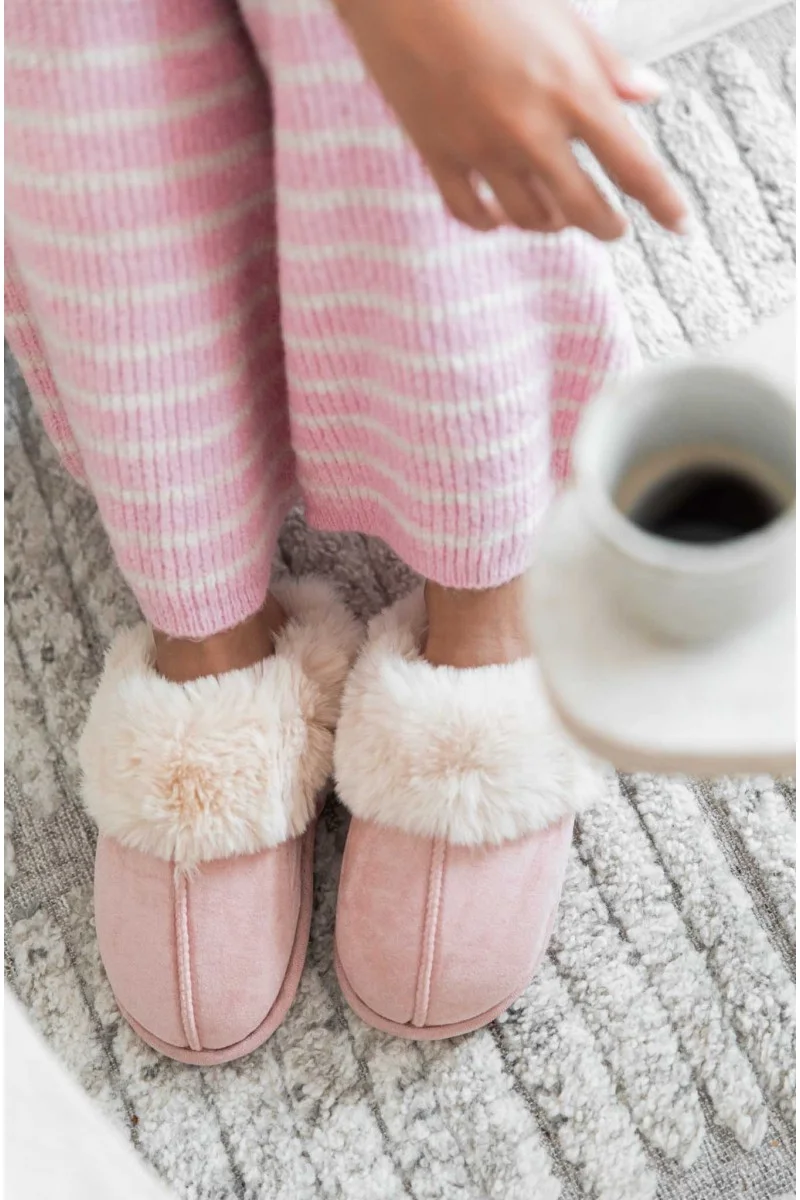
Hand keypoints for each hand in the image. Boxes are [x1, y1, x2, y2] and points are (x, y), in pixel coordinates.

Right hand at [334, 0, 688, 239]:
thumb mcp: (565, 18)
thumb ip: (608, 65)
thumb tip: (649, 93)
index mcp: (572, 92)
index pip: (635, 166)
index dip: (664, 203)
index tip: (680, 223)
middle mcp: (531, 131)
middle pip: (585, 209)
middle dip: (608, 226)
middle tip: (614, 227)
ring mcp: (482, 148)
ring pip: (531, 218)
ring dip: (552, 223)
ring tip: (558, 214)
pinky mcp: (439, 155)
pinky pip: (472, 213)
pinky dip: (492, 221)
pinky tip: (501, 214)